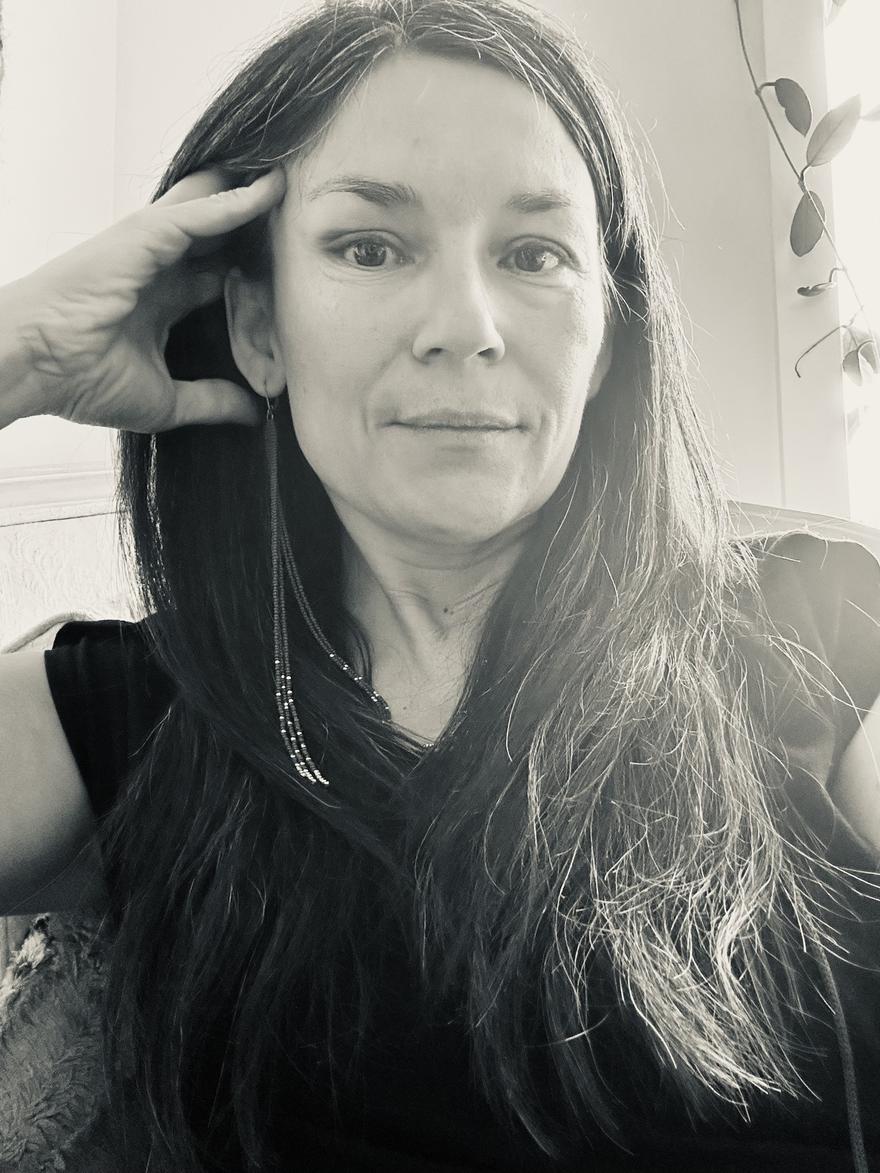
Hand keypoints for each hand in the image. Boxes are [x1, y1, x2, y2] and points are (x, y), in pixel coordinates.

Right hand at [4, 169, 285, 431]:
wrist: (35, 364)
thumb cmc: (81, 381)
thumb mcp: (166, 401)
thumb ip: (211, 400)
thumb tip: (253, 413)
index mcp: (161, 301)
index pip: (218, 276)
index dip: (256, 270)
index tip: (297, 268)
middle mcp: (159, 267)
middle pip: (221, 235)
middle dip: (259, 225)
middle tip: (308, 212)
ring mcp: (151, 247)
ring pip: (214, 211)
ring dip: (255, 198)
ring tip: (301, 182)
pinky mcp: (144, 235)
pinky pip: (202, 213)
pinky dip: (237, 202)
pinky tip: (273, 191)